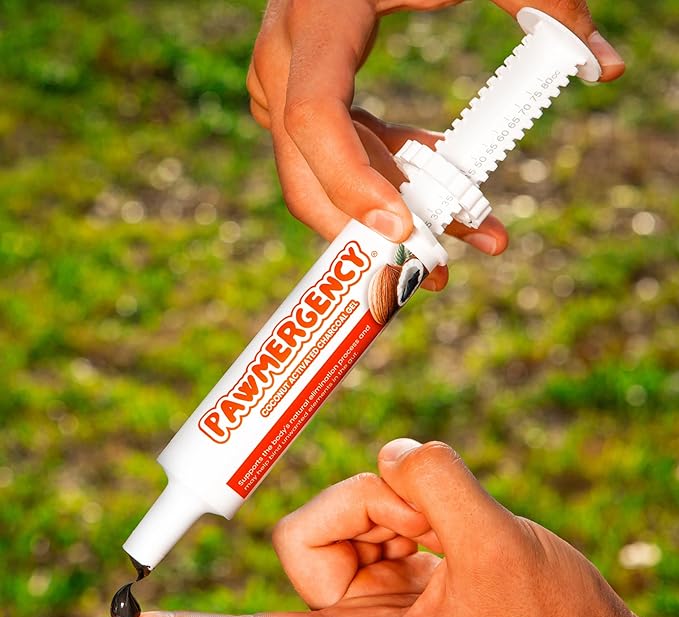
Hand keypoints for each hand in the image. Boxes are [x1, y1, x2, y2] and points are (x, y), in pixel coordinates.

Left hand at [92, 439, 677, 616]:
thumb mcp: (498, 548)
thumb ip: (434, 483)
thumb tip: (391, 450)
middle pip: (308, 531)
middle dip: (369, 506)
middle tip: (431, 522)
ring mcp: (374, 588)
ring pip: (344, 507)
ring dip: (399, 502)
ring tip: (452, 530)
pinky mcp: (395, 561)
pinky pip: (375, 503)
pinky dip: (411, 500)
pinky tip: (446, 526)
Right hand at [246, 1, 625, 290]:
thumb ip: (541, 1)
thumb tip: (606, 65)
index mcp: (318, 19)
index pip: (314, 118)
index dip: (351, 181)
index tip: (401, 230)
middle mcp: (285, 60)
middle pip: (308, 173)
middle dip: (370, 229)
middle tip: (437, 269)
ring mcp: (281, 83)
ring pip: (322, 175)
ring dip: (391, 208)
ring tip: (468, 231)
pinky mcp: (295, 96)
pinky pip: (338, 153)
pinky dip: (385, 177)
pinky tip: (437, 192)